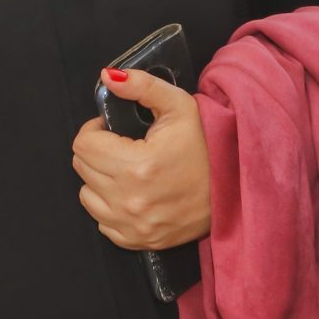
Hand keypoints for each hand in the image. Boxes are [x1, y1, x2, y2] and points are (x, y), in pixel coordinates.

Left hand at [75, 69, 212, 251]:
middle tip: (124, 146)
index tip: (113, 129)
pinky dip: (111, 207)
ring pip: (87, 196)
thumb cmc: (208, 145)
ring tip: (127, 170)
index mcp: (137, 166)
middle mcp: (131, 201)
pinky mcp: (139, 241)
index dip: (96, 130)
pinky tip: (133, 194)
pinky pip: (103, 223)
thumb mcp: (179, 105)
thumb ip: (141, 86)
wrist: (236, 187)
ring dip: (100, 180)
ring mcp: (134, 225)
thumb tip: (108, 77)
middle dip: (99, 152)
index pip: (83, 145)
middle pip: (82, 167)